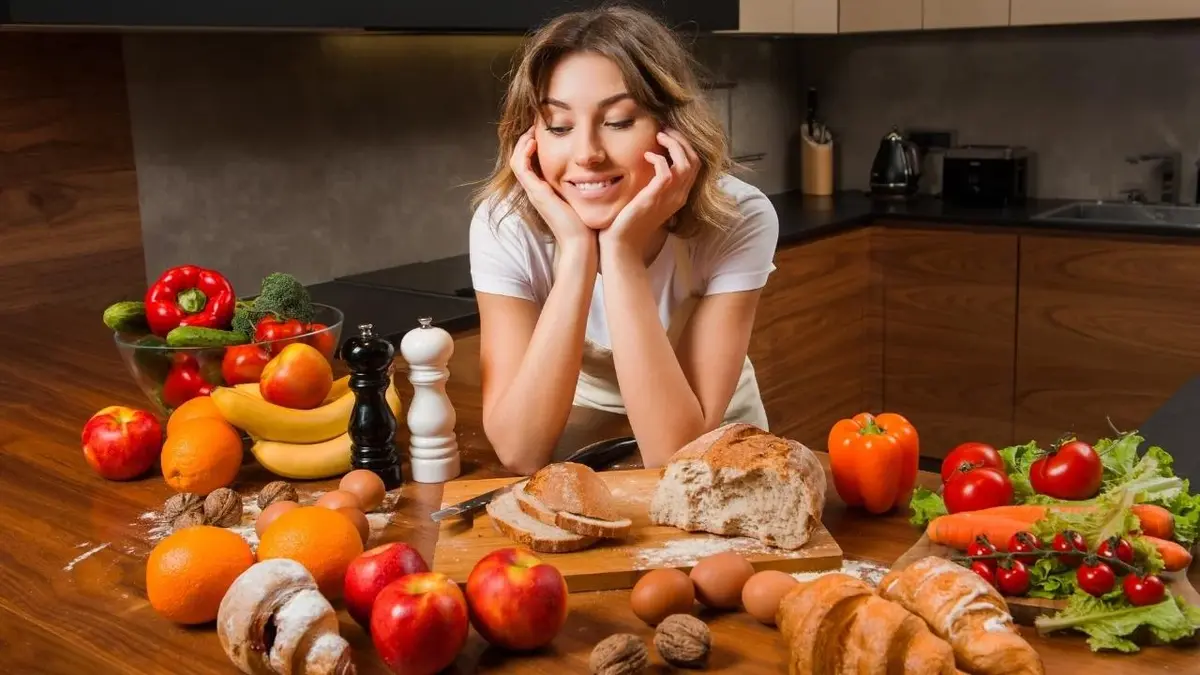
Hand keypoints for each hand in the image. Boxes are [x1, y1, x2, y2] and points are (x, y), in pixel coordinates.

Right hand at [510, 127, 594, 251]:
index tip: (544, 132)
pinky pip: (521, 168)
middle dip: (525, 141)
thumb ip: (583, 184)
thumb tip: (596, 169)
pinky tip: (533, 142)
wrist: (581, 243)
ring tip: (532, 130)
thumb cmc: (585, 224)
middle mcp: (535, 191)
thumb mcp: (581, 197)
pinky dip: (523, 153)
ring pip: (516, 161)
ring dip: (522, 143)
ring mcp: (534, 192)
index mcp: (544, 191)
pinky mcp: (536, 193)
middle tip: (535, 125)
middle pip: (520, 160)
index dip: (533, 146)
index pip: (530, 163)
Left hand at [601, 129, 699, 251]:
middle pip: (694, 160)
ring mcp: (670, 198)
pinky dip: (659, 159)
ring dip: (673, 145)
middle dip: (681, 140)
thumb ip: (653, 183)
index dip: (684, 146)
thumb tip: (649, 161)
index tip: (668, 135)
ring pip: (686, 163)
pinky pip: (667, 172)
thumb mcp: (647, 198)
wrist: (622, 244)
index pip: (695, 165)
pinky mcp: (655, 198)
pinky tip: (647, 156)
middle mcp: (679, 196)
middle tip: (665, 130)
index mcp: (679, 195)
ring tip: (659, 136)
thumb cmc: (629, 221)